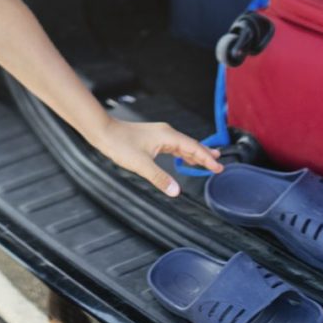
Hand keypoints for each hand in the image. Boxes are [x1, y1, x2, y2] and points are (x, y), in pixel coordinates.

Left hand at [91, 117, 223, 196]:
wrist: (104, 132)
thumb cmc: (120, 144)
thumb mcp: (141, 164)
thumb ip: (159, 178)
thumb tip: (175, 191)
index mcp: (167, 136)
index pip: (193, 148)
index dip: (206, 158)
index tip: (218, 167)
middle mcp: (166, 133)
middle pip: (191, 145)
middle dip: (205, 155)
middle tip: (219, 164)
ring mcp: (159, 134)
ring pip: (182, 145)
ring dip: (194, 154)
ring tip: (207, 160)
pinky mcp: (153, 138)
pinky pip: (173, 146)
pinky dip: (182, 153)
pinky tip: (183, 158)